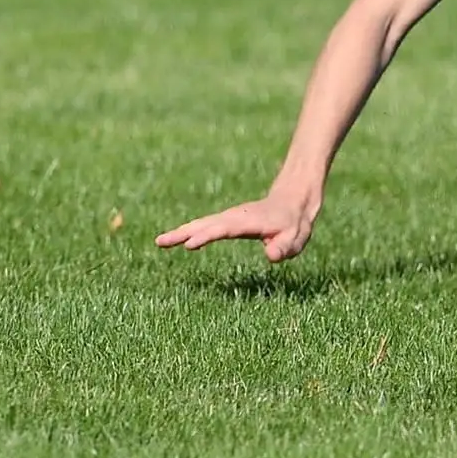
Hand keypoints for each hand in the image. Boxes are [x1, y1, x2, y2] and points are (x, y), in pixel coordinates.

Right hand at [154, 189, 317, 263]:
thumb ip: (285, 247)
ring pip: (202, 224)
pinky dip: (189, 231)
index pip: (224, 229)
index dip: (207, 236)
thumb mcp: (296, 237)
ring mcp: (229, 218)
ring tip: (160, 241)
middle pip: (205, 224)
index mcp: (250, 221)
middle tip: (160, 241)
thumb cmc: (295, 224)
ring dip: (181, 232)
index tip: (189, 245)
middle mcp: (235, 217)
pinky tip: (177, 239)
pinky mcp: (227, 221)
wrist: (293, 200)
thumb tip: (271, 257)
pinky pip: (205, 226)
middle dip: (183, 232)